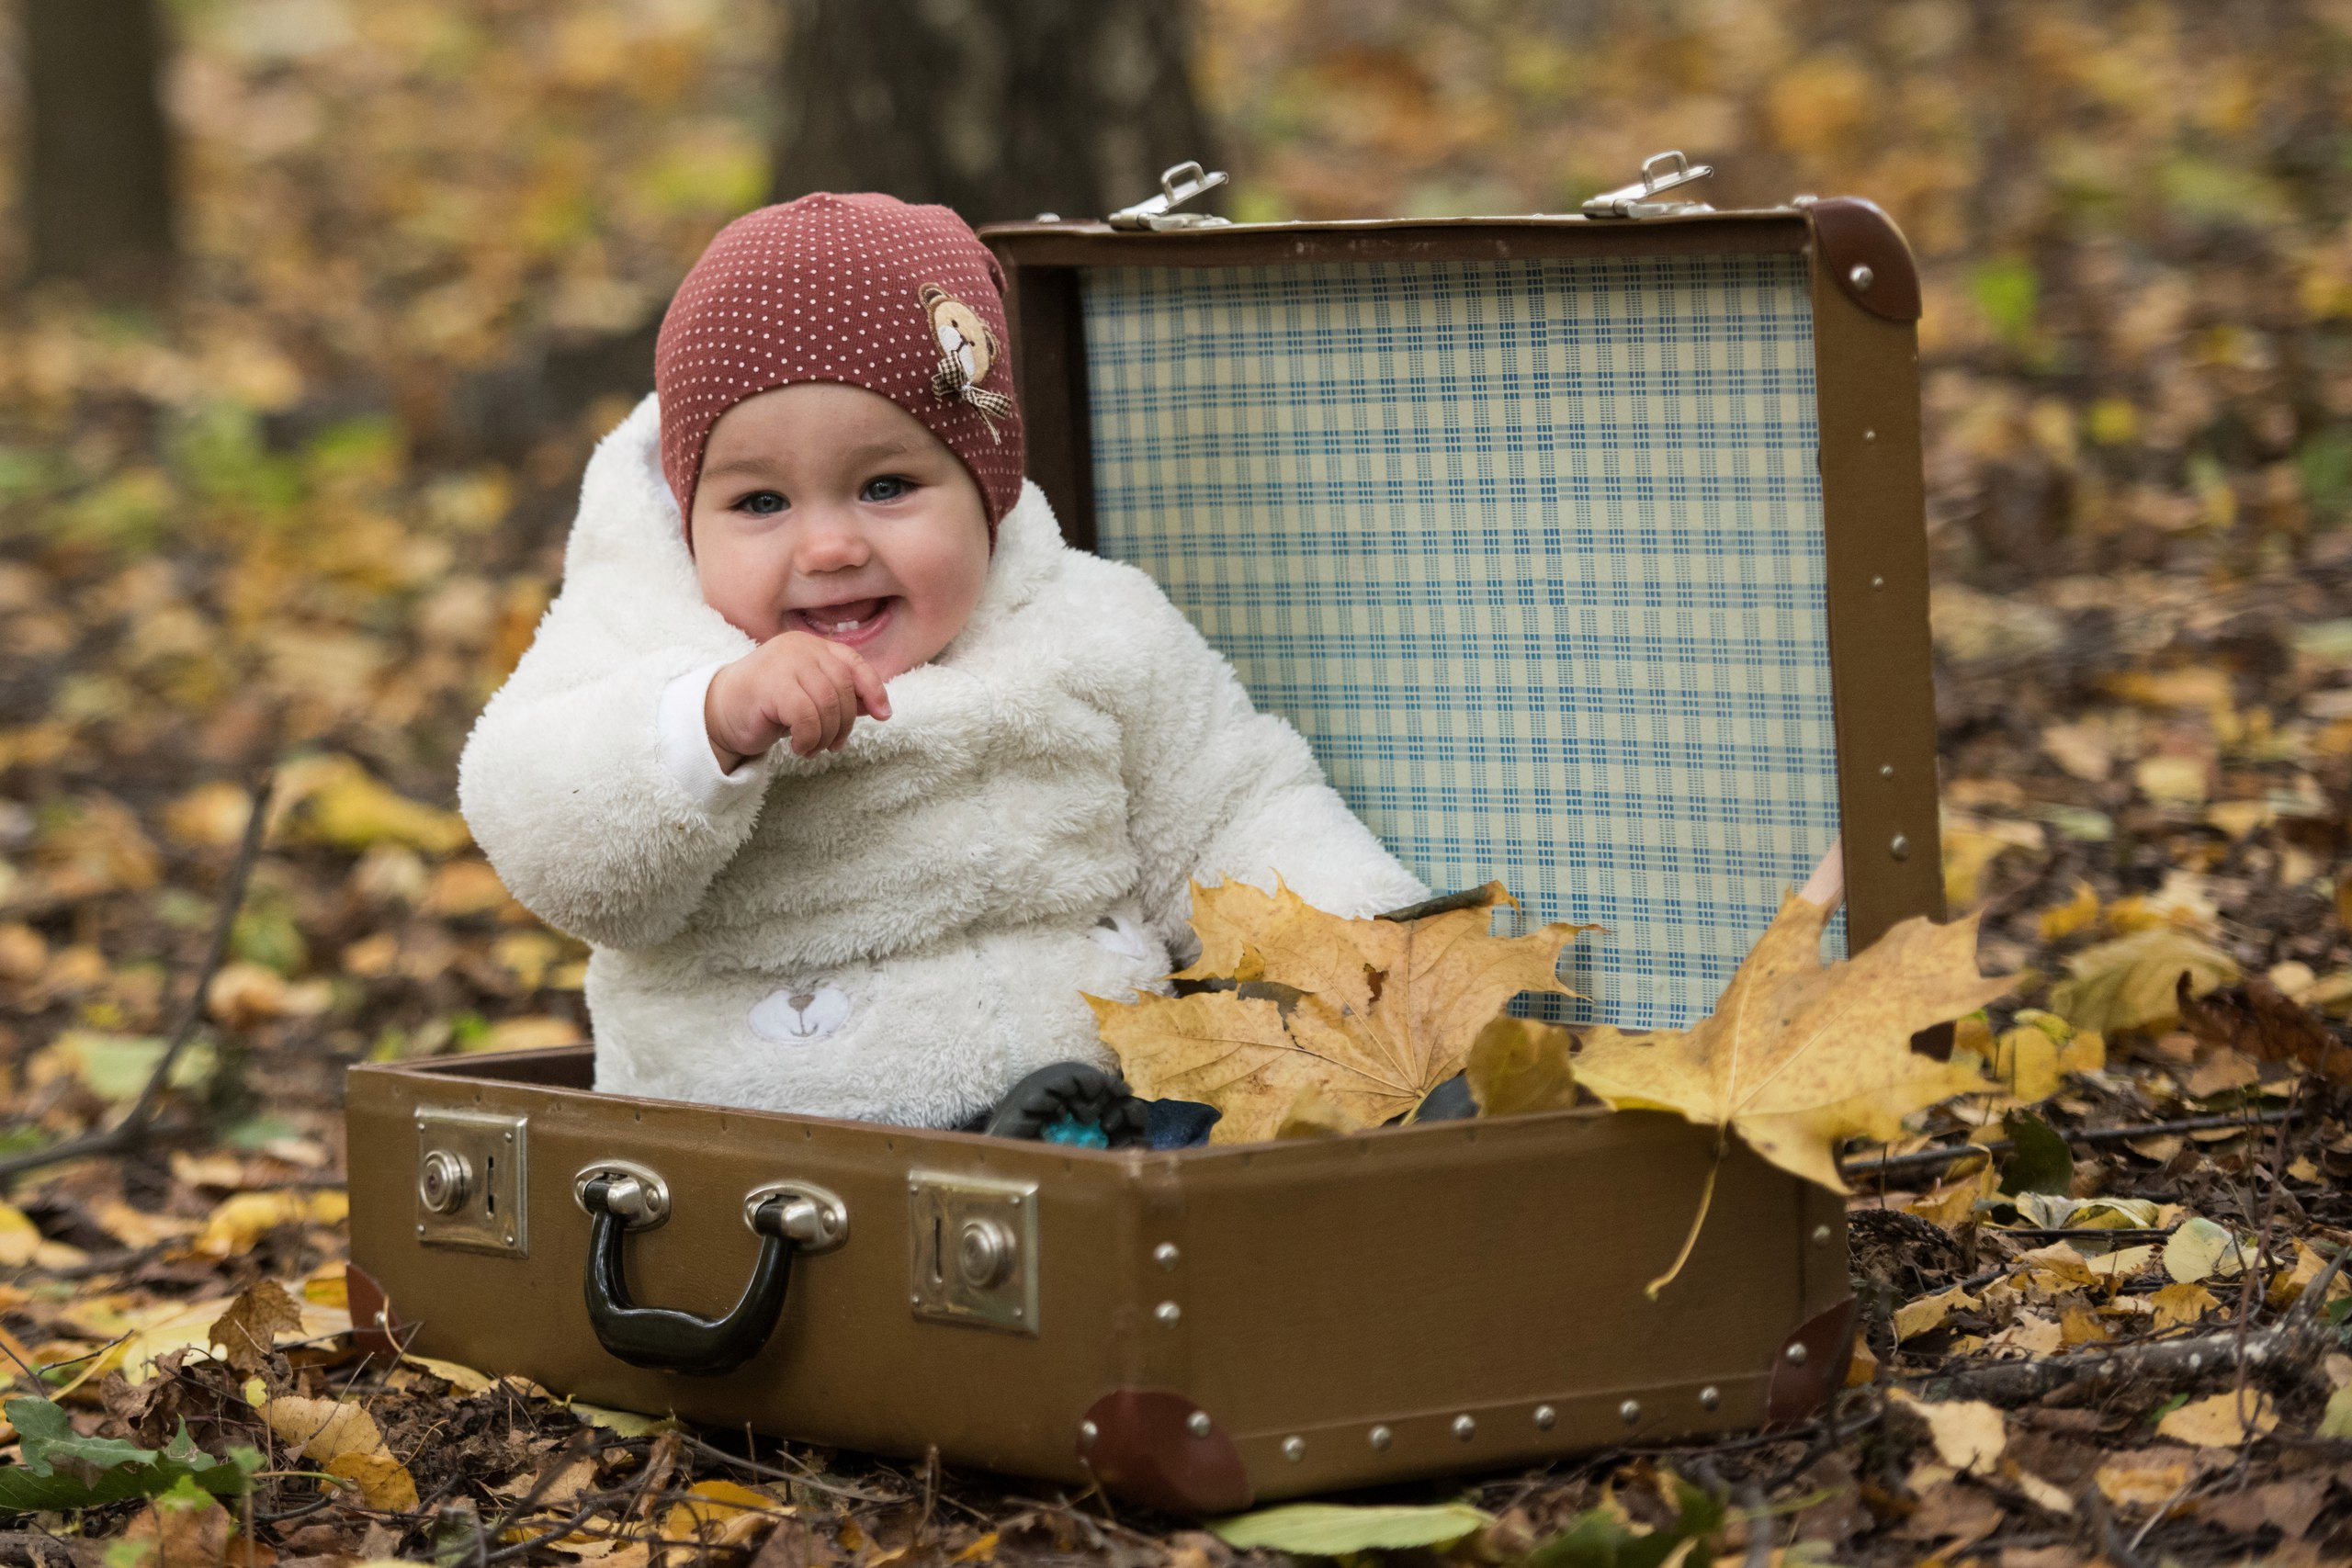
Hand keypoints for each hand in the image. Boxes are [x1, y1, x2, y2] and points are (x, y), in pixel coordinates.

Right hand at [704, 633, 890, 765]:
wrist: (719, 714)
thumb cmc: (770, 707)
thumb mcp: (811, 698)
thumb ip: (841, 697)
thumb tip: (880, 708)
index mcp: (812, 646)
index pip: (853, 663)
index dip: (873, 689)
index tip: (883, 715)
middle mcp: (799, 647)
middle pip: (842, 687)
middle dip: (845, 723)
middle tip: (834, 745)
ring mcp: (783, 662)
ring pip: (827, 703)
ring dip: (826, 734)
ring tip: (813, 748)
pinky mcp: (769, 685)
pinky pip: (806, 717)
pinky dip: (809, 738)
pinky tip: (798, 746)